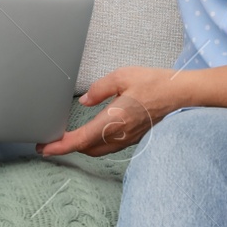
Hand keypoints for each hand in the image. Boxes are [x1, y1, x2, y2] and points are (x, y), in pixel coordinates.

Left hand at [38, 66, 189, 156]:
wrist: (181, 94)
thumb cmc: (155, 83)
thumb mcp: (122, 76)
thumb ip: (99, 89)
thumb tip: (84, 101)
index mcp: (114, 120)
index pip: (81, 139)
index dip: (60, 146)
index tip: (44, 147)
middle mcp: (121, 134)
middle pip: (87, 149)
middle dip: (67, 148)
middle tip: (50, 142)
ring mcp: (128, 138)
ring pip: (98, 150)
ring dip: (81, 147)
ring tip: (66, 139)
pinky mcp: (134, 137)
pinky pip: (110, 146)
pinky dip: (94, 144)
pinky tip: (90, 135)